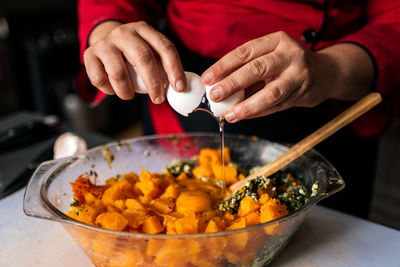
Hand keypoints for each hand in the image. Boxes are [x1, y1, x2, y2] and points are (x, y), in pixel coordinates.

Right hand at [84, 21, 185, 103]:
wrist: (105, 43)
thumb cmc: (133, 54)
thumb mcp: (150, 53)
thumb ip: (163, 68)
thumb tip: (178, 90)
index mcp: (144, 30)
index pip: (164, 47)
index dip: (174, 69)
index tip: (179, 88)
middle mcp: (124, 33)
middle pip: (143, 57)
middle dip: (153, 83)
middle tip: (158, 99)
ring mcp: (105, 43)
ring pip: (118, 72)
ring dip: (127, 90)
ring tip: (130, 95)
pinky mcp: (90, 55)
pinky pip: (100, 79)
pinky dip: (109, 90)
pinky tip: (114, 89)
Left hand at [201, 31, 373, 122]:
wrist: (325, 73)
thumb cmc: (288, 64)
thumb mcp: (270, 56)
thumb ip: (247, 69)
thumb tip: (217, 86)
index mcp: (277, 40)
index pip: (245, 52)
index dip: (224, 65)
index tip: (208, 79)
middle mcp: (290, 55)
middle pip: (257, 69)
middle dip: (232, 84)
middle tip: (215, 96)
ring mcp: (299, 75)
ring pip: (270, 93)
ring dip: (247, 106)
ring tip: (229, 115)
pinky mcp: (302, 94)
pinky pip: (276, 106)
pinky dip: (257, 112)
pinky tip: (243, 116)